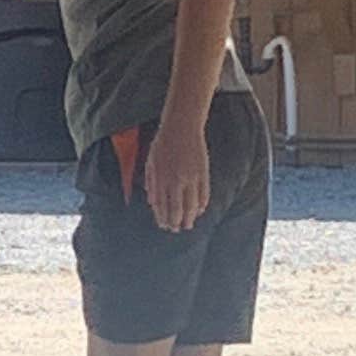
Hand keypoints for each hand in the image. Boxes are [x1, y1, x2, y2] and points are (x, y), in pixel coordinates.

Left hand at [144, 112, 210, 231]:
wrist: (182, 126)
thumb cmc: (163, 143)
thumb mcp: (151, 162)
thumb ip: (152, 184)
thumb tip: (153, 204)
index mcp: (160, 178)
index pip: (162, 206)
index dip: (163, 218)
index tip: (164, 225)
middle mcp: (176, 181)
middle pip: (177, 209)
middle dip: (176, 222)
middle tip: (176, 229)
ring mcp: (191, 178)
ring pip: (192, 205)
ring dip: (190, 218)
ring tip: (188, 224)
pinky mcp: (203, 174)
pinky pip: (204, 195)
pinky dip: (202, 205)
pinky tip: (200, 211)